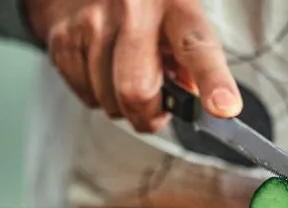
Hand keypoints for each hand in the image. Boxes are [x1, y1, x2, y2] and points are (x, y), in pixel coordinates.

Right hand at [25, 0, 241, 131]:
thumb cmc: (143, 7)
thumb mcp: (179, 18)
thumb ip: (191, 61)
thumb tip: (190, 102)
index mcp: (174, 3)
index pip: (196, 48)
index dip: (213, 81)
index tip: (224, 108)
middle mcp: (132, 8)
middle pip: (137, 92)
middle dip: (148, 116)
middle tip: (155, 110)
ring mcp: (92, 23)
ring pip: (109, 101)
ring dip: (121, 104)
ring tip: (125, 74)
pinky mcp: (63, 39)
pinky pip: (86, 97)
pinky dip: (97, 95)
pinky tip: (102, 69)